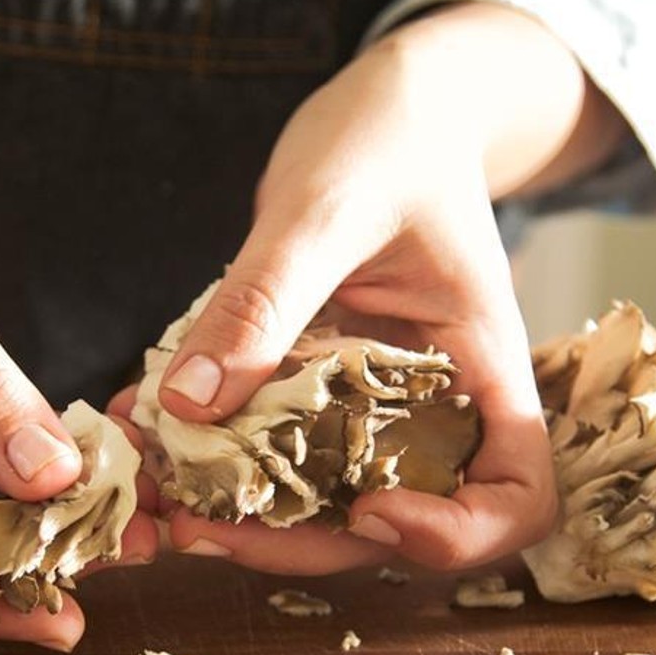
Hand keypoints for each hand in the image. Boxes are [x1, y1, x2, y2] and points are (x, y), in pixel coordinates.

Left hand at [152, 4, 614, 573]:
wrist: (388, 111)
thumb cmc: (390, 139)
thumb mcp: (325, 208)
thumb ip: (263, 302)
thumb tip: (190, 405)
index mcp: (481, 365)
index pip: (517, 495)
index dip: (455, 535)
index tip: (369, 511)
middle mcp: (434, 405)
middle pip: (394, 525)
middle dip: (294, 543)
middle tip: (193, 525)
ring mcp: (373, 405)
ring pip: (319, 499)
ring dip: (236, 515)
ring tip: (151, 500)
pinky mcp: (317, 391)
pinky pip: (269, 445)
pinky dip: (207, 456)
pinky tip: (138, 433)